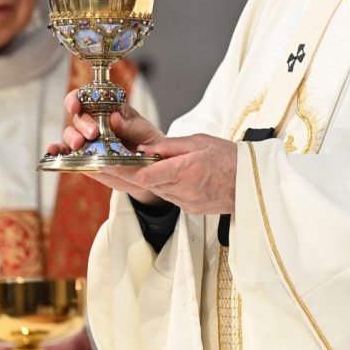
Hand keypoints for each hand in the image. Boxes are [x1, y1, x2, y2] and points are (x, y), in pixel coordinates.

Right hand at [44, 97, 168, 205]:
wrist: (152, 166)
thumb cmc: (148, 142)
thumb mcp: (144, 131)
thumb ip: (130, 125)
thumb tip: (114, 117)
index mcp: (107, 108)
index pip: (87, 97)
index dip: (77, 98)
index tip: (77, 104)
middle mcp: (94, 121)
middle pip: (78, 117)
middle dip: (82, 123)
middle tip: (92, 134)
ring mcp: (87, 140)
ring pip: (70, 134)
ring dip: (71, 138)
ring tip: (80, 145)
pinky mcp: (83, 157)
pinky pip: (67, 153)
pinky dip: (57, 151)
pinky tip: (52, 152)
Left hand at [102, 132, 237, 214]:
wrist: (253, 184)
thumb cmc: (229, 157)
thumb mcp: (200, 141)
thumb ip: (170, 146)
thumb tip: (143, 149)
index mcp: (186, 171)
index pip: (145, 175)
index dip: (121, 170)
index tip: (102, 163)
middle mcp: (182, 190)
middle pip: (143, 184)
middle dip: (119, 173)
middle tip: (96, 164)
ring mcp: (185, 202)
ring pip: (154, 190)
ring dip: (138, 179)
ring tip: (118, 166)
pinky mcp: (189, 208)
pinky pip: (168, 196)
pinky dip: (159, 185)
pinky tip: (154, 175)